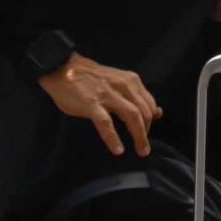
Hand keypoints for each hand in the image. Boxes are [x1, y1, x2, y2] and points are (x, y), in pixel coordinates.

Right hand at [38, 52, 161, 156]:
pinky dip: (113, 137)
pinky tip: (118, 149)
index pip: (149, 104)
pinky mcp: (92, 103)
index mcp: (131, 81)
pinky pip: (106, 123)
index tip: (146, 132)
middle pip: (144, 112)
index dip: (151, 121)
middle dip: (147, 132)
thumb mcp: (119, 83)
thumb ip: (136, 97)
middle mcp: (123, 86)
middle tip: (145, 149)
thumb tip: (158, 113)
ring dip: (139, 136)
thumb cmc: (91, 79)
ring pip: (132, 116)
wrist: (63, 68)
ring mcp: (108, 94)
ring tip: (140, 151)